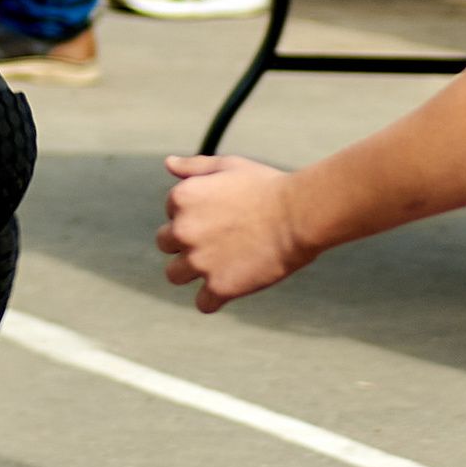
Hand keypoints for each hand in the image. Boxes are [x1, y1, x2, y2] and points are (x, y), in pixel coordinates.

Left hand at [159, 151, 310, 308]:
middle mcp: (182, 230)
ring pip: (175, 275)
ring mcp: (199, 261)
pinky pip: (203, 304)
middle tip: (220, 240)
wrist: (300, 214)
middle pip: (165, 244)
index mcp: (180, 199)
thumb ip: (194, 167)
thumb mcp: (229, 166)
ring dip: (192, 273)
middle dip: (186, 243)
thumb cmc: (267, 186)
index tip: (221, 215)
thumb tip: (168, 163)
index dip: (195, 214)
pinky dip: (215, 299)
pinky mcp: (219, 287)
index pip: (171, 213)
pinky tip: (232, 286)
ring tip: (221, 265)